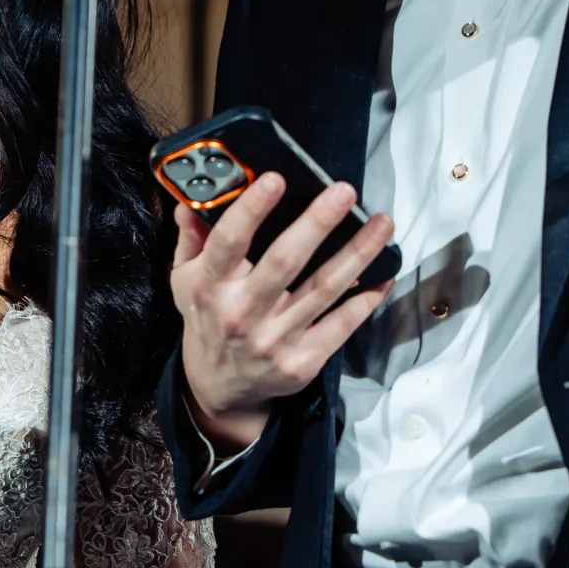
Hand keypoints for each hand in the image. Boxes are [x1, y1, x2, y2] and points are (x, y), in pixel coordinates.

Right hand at [170, 174, 394, 451]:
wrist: (219, 387)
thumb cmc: (207, 320)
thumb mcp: (184, 281)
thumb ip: (191, 239)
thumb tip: (188, 201)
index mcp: (211, 286)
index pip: (229, 243)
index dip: (251, 210)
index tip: (275, 179)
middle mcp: (243, 313)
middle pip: (285, 262)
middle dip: (317, 223)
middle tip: (344, 192)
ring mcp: (275, 340)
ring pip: (323, 289)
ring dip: (357, 253)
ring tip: (382, 223)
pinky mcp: (303, 361)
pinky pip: (341, 325)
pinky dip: (366, 298)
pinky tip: (384, 272)